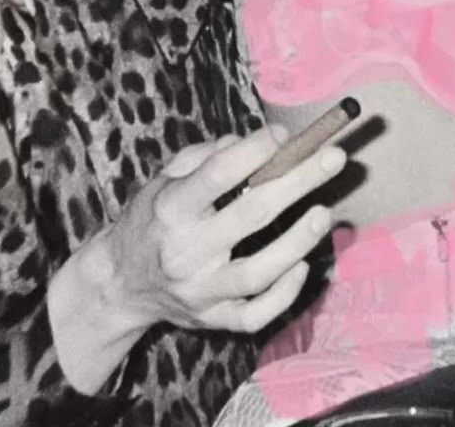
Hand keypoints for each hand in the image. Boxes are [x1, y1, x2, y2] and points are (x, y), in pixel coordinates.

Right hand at [102, 125, 344, 333]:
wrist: (119, 284)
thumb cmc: (152, 218)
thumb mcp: (164, 178)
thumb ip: (205, 156)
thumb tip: (255, 142)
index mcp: (171, 208)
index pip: (217, 174)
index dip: (254, 150)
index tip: (283, 134)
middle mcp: (185, 251)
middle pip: (251, 215)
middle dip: (298, 182)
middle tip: (334, 158)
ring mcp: (200, 291)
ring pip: (258, 271)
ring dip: (298, 241)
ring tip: (325, 213)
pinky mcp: (212, 320)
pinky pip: (254, 314)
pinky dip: (283, 293)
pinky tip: (302, 266)